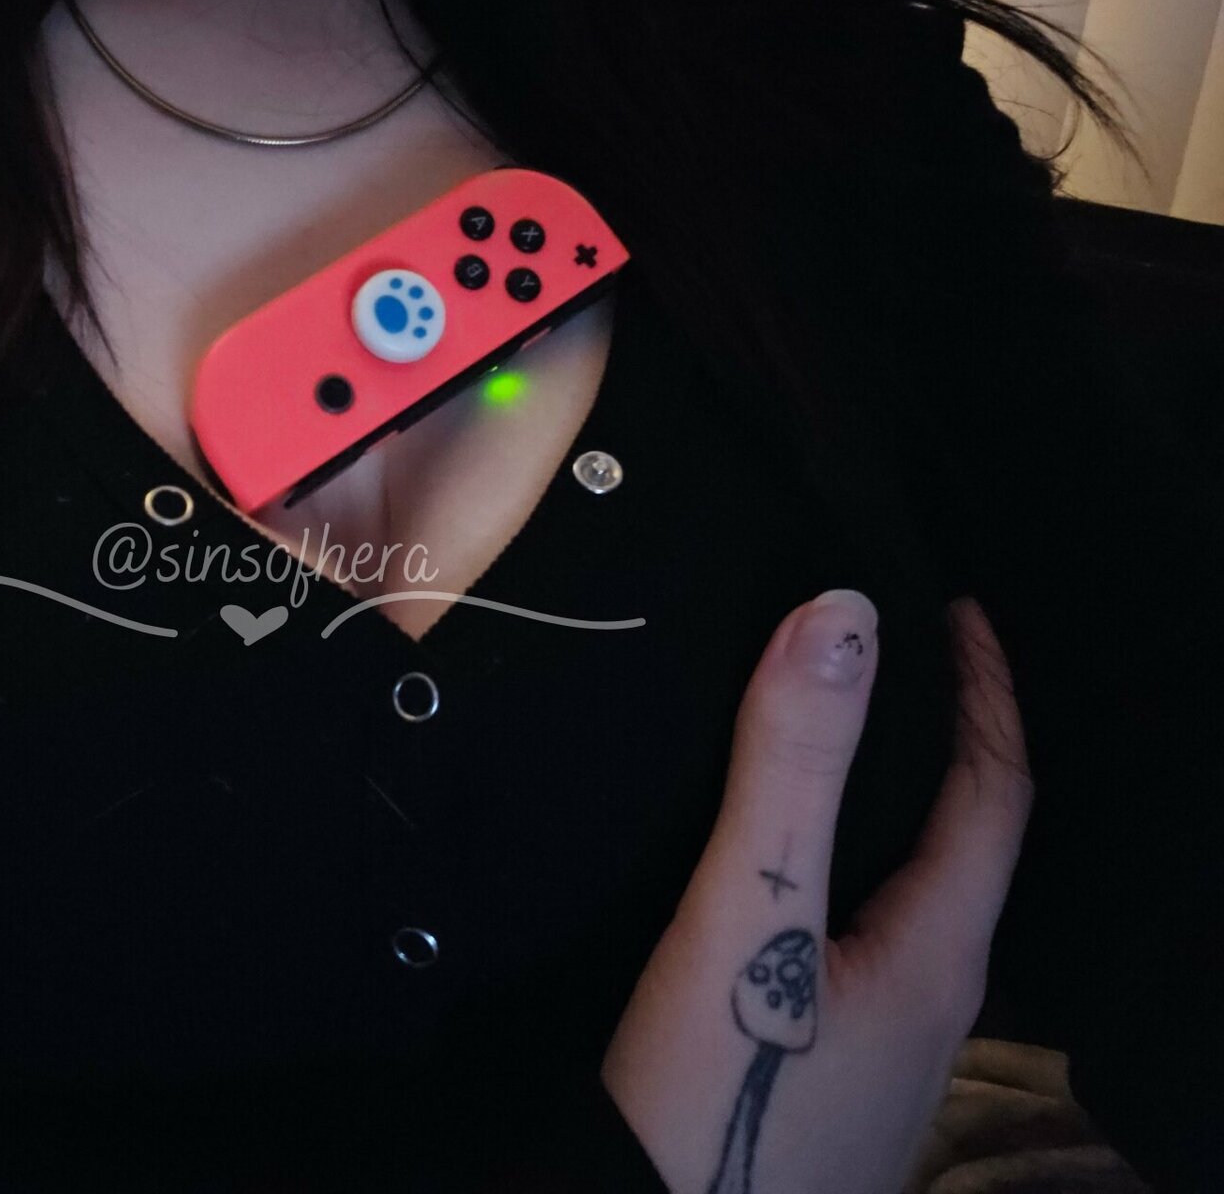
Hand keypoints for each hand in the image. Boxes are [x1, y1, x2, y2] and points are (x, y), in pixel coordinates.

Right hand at [602, 592, 1032, 1193]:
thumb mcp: (749, 919)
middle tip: (890, 655)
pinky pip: (858, 932)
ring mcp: (879, 1045)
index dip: (985, 690)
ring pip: (908, 890)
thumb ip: (790, 774)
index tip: (957, 608)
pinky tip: (774, 868)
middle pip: (962, 841)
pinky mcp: (824, 1070)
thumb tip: (842, 618)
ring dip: (888, 801)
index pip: (996, 792)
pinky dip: (841, 861)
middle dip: (941, 736)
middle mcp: (928, 999)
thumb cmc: (717, 1104)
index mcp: (938, 953)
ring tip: (833, 736)